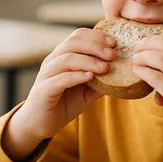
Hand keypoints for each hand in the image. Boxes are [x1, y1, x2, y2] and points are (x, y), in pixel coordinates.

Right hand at [3, 28, 114, 161]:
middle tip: (113, 54)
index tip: (115, 43)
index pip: (78, 36)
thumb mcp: (87, 92)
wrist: (39, 124)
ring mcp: (46, 75)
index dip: (97, 36)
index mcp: (63, 56)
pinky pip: (59, 79)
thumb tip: (123, 75)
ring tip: (105, 67)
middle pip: (73, 42)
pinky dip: (76, 76)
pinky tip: (90, 77)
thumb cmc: (63, 104)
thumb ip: (101, 82)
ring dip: (88, 60)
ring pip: (66, 58)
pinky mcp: (43, 90)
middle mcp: (53, 61)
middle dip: (95, 45)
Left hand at [132, 36, 162, 161]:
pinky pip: (157, 78)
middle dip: (151, 43)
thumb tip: (158, 66)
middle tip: (138, 47)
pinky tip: (137, 72)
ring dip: (144, 56)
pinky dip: (144, 72)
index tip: (149, 42)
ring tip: (135, 60)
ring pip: (162, 59)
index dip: (162, 39)